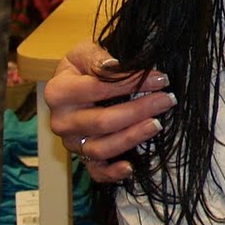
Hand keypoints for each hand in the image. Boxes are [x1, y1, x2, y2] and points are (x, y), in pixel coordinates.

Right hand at [46, 40, 174, 184]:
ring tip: (157, 124)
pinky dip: (112, 173)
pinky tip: (131, 167)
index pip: (98, 89)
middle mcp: (61, 121)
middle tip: (166, 100)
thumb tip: (115, 67)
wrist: (74, 83)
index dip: (130, 83)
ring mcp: (72, 142)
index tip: (160, 79)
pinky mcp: (82, 157)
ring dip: (131, 137)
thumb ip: (97, 57)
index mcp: (58, 93)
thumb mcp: (84, 51)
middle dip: (138, 111)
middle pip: (102, 121)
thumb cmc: (83, 66)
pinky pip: (96, 171)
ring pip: (100, 148)